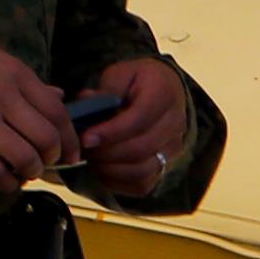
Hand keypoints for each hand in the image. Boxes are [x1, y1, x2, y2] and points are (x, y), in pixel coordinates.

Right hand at [0, 27, 75, 188]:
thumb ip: (23, 77)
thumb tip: (57, 94)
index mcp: (13, 73)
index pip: (57, 111)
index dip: (70, 137)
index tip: (71, 152)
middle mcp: (1, 95)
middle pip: (46, 138)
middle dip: (53, 158)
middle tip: (46, 164)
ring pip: (24, 157)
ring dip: (31, 172)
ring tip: (25, 173)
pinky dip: (7, 183)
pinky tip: (6, 183)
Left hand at [72, 55, 190, 197]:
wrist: (164, 90)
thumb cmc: (138, 81)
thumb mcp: (121, 73)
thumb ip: (105, 90)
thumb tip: (86, 105)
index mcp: (164, 93)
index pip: (139, 120)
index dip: (110, 133)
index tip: (86, 138)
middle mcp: (175, 123)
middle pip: (141, 149)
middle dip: (106, 153)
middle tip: (84, 150)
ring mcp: (173, 148)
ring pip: (142, 171)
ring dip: (111, 170)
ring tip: (92, 159)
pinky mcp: (166, 166)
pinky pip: (142, 185)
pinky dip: (118, 182)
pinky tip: (102, 170)